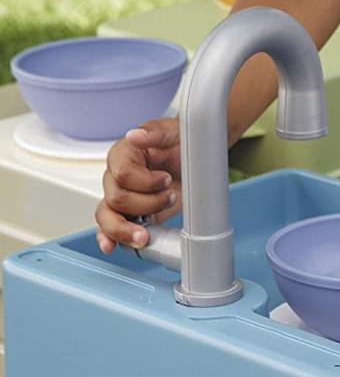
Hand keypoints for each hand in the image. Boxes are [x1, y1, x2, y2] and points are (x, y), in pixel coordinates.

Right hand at [95, 117, 180, 252]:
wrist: (196, 159)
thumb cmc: (181, 143)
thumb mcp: (173, 131)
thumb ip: (154, 132)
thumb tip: (135, 135)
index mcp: (124, 153)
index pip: (122, 173)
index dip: (146, 181)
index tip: (166, 179)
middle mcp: (117, 176)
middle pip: (116, 198)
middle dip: (147, 203)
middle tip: (170, 196)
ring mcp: (120, 197)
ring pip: (106, 217)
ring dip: (127, 228)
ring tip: (146, 234)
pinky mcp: (128, 214)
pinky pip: (108, 229)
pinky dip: (109, 238)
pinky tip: (113, 246)